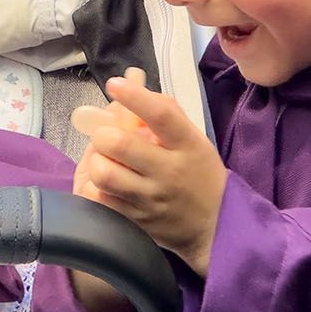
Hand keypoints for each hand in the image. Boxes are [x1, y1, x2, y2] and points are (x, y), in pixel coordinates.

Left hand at [73, 69, 226, 273]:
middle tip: (105, 135)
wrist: (215, 226)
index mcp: (187, 145)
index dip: (134, 97)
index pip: (161, 115)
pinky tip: (105, 182)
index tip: (115, 84)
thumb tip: (132, 85)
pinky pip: (100, 199)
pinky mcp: (136, 220)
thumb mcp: (194, 140)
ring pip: (104, 174)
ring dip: (97, 161)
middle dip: (103, 134)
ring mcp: (151, 199)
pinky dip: (95, 187)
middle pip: (121, 144)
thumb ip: (166, 112)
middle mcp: (169, 172)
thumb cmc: (200, 174)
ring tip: (104, 160)